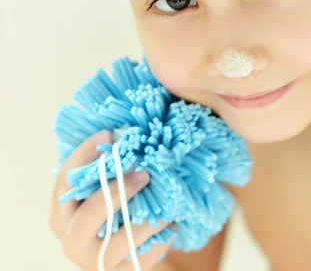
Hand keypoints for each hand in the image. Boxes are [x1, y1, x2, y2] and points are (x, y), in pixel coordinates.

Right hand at [48, 130, 174, 269]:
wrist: (115, 259)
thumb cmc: (107, 213)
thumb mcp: (96, 192)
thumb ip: (100, 169)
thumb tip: (121, 132)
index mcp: (60, 215)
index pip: (64, 183)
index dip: (83, 156)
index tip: (108, 134)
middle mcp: (72, 241)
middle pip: (89, 215)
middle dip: (119, 190)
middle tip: (144, 172)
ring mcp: (94, 262)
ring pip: (123, 239)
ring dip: (149, 217)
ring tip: (168, 203)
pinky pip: (144, 257)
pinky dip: (161, 239)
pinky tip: (171, 224)